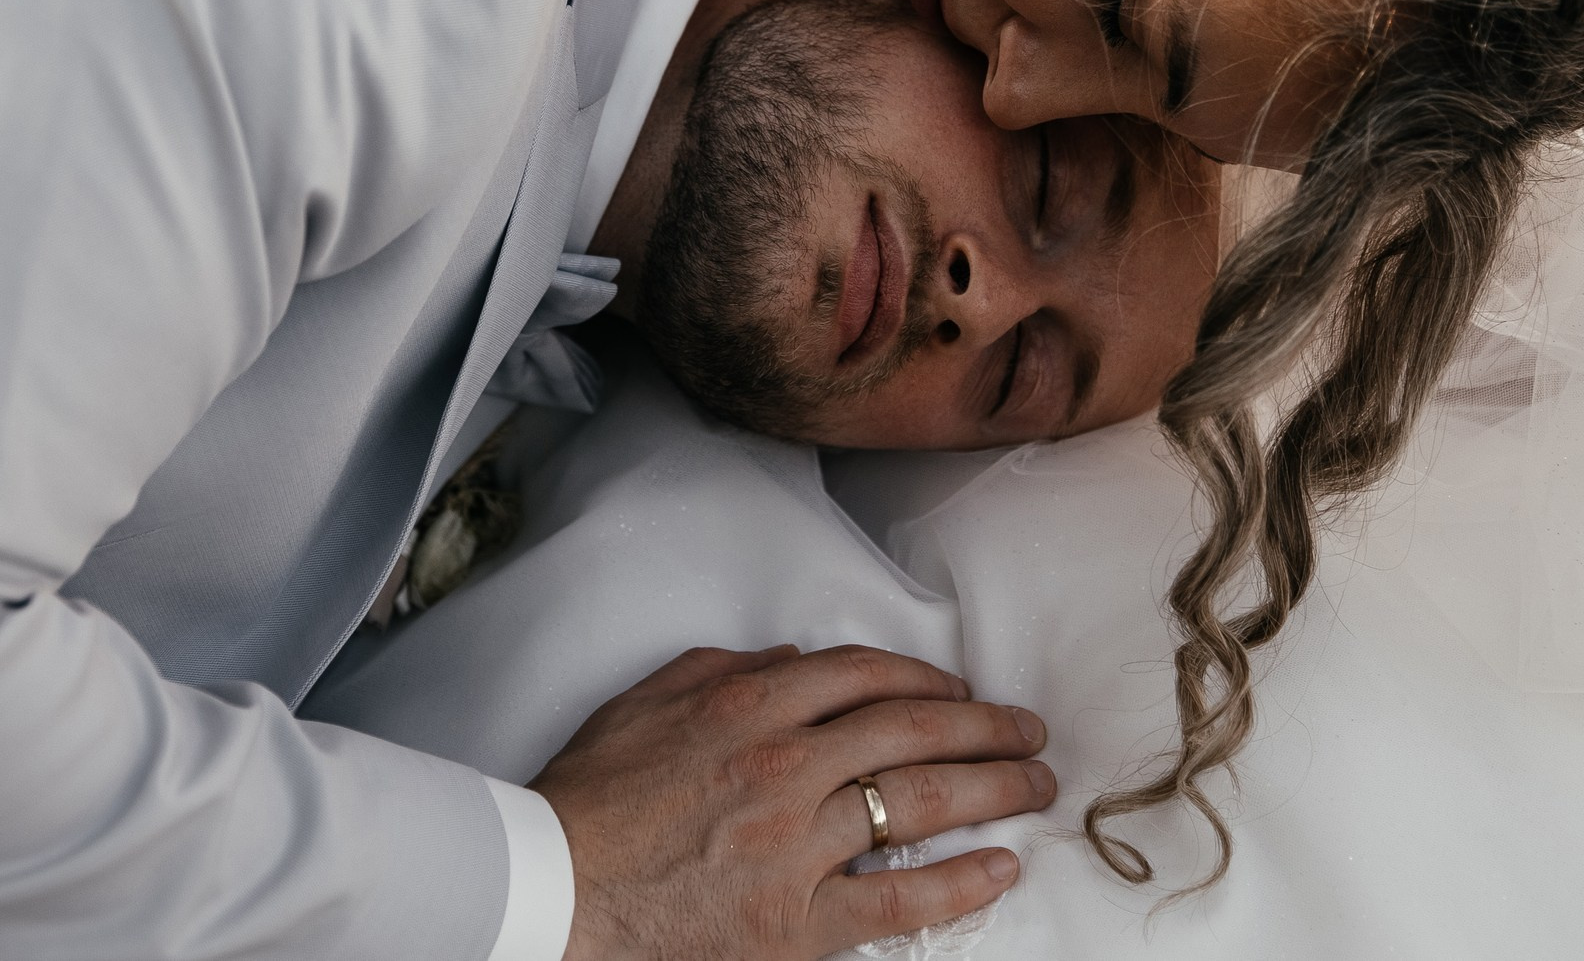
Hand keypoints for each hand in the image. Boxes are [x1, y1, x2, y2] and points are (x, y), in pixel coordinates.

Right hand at [532, 645, 1055, 960]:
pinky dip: (959, 882)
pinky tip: (1000, 867)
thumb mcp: (643, 704)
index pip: (862, 674)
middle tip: (1026, 729)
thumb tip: (790, 661)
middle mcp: (783, 767)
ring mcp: (795, 845)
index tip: (958, 684)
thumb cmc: (587, 803)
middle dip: (983, 724)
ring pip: (919, 802)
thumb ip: (722, 673)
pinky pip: (898, 898)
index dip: (924, 675)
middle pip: (911, 729)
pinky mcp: (797, 922)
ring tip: (1034, 783)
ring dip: (991, 787)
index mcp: (746, 708)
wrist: (549, 892)